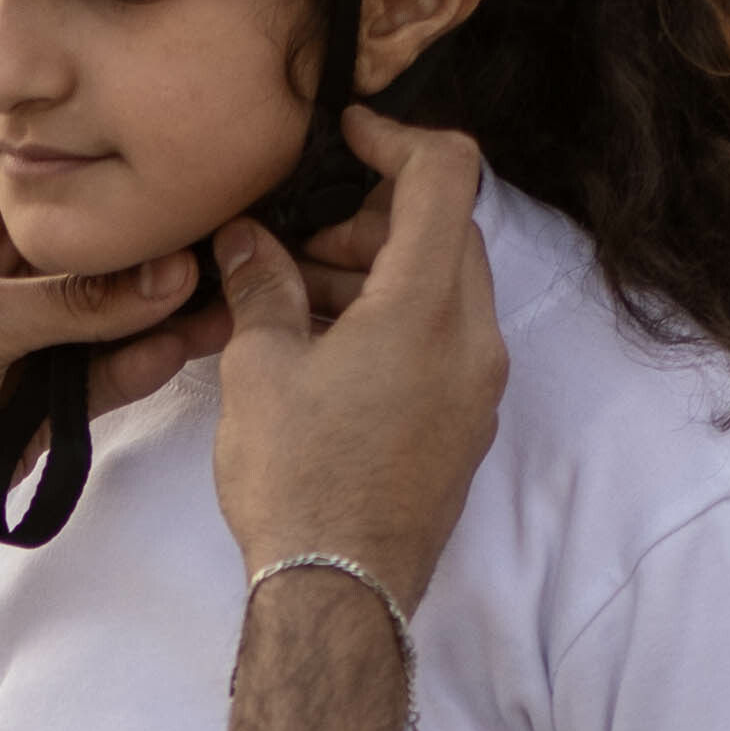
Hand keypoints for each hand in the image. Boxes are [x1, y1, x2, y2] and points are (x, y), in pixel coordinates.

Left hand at [0, 171, 227, 618]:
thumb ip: (77, 300)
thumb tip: (172, 275)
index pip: (49, 191)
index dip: (108, 186)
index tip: (178, 177)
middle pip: (90, 259)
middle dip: (151, 256)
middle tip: (226, 242)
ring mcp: (21, 346)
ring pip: (106, 322)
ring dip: (161, 314)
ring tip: (228, 298)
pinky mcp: (40, 407)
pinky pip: (103, 378)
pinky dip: (142, 364)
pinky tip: (186, 344)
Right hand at [203, 117, 502, 611]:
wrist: (339, 593)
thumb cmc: (298, 480)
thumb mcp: (262, 367)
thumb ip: (262, 285)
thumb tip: (249, 239)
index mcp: (428, 306)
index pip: (446, 174)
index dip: (396, 136)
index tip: (347, 138)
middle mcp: (474, 338)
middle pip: (447, 231)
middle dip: (374, 217)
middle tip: (301, 242)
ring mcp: (480, 386)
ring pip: (445, 287)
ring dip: (380, 271)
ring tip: (298, 298)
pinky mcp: (469, 424)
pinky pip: (445, 340)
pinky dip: (396, 319)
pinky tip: (328, 348)